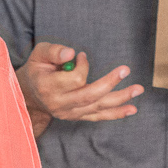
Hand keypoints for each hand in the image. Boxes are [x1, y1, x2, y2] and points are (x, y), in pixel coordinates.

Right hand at [19, 41, 143, 126]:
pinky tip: (131, 109)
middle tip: (125, 70)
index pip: (75, 79)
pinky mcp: (77, 117)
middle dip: (110, 82)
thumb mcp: (38, 54)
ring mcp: (69, 113)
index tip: (82, 55)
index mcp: (48, 87)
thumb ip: (53, 51)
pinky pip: (99, 117)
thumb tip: (72, 53)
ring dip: (120, 98)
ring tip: (138, 90)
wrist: (30, 95)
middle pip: (90, 95)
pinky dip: (116, 113)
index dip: (82, 65)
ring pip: (98, 107)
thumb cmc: (37, 69)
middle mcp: (60, 103)